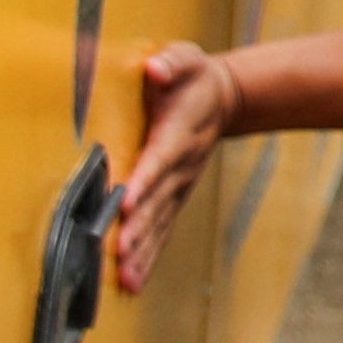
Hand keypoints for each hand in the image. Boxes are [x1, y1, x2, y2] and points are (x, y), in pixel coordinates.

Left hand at [114, 43, 242, 291]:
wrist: (223, 100)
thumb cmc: (193, 78)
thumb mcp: (185, 58)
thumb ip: (171, 62)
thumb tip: (155, 69)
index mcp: (177, 133)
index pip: (160, 158)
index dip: (145, 179)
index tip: (129, 201)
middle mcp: (180, 167)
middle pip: (158, 201)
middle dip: (139, 228)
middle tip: (119, 254)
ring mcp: (178, 188)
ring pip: (159, 224)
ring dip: (142, 252)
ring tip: (125, 280)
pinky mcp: (172, 200)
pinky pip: (160, 232)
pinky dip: (147, 258)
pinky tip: (131, 283)